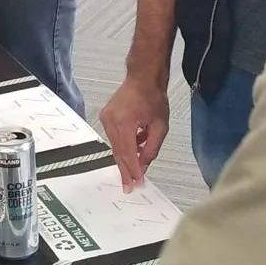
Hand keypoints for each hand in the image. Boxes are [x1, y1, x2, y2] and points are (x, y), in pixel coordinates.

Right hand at [100, 74, 169, 192]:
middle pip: (118, 152)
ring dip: (127, 157)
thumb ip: (152, 148)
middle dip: (126, 170)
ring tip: (139, 165)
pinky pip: (114, 137)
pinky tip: (136, 147)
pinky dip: (125, 145)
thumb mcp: (160, 126)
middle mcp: (111, 121)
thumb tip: (144, 165)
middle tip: (130, 187)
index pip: (128, 153)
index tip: (137, 183)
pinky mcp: (106, 117)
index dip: (133, 170)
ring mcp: (106, 118)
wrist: (143, 78)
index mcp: (124, 122)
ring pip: (116, 146)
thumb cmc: (153, 97)